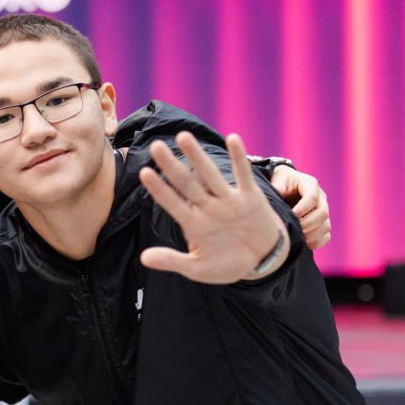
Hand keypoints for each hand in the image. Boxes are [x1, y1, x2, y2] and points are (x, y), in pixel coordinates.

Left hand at [138, 132, 288, 283]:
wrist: (261, 261)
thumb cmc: (226, 264)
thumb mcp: (198, 268)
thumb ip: (173, 261)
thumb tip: (144, 259)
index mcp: (193, 224)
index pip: (172, 203)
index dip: (159, 190)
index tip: (144, 173)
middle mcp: (207, 207)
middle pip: (187, 183)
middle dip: (172, 166)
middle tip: (155, 146)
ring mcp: (228, 201)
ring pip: (210, 175)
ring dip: (197, 157)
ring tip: (183, 136)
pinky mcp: (250, 198)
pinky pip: (244, 175)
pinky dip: (239, 158)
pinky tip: (232, 139)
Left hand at [269, 165, 330, 249]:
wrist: (285, 186)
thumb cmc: (281, 181)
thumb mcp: (278, 179)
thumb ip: (278, 187)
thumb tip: (276, 199)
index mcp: (310, 184)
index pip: (312, 198)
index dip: (302, 209)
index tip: (290, 215)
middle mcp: (321, 198)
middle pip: (323, 213)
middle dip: (307, 223)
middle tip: (294, 228)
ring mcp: (323, 211)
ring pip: (326, 225)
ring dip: (312, 234)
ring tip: (297, 237)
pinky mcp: (322, 223)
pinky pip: (326, 235)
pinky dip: (317, 242)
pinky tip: (304, 243)